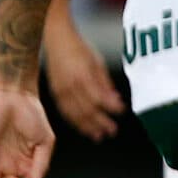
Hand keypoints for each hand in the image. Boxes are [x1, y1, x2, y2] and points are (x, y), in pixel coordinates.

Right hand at [44, 19, 122, 139]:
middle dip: (100, 122)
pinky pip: (65, 112)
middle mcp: (70, 86)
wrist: (55, 41)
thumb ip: (105, 82)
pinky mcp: (55, 93)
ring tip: (99, 136)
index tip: (122, 112)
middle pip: (87, 109)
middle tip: (112, 131)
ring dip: (88, 127)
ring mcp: (60, 91)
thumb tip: (116, 99)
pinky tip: (84, 128)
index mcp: (82, 76)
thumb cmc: (79, 49)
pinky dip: (76, 122)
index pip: (99, 97)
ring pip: (75, 114)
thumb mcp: (97, 62)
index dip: (111, 107)